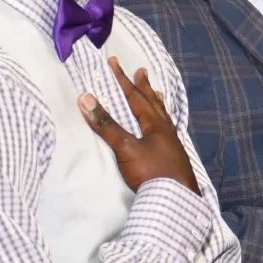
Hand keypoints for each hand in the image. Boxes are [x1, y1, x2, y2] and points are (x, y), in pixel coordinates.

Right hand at [79, 57, 199, 193]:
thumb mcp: (126, 148)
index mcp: (155, 125)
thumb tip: (86, 98)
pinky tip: (164, 130)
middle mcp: (166, 131)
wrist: (177, 201)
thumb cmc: (152, 173)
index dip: (123, 79)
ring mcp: (172, 145)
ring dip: (156, 103)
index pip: (135, 96)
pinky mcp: (174, 159)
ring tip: (156, 93)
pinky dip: (163, 123)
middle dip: (144, 87)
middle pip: (153, 103)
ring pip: (163, 117)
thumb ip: (106, 125)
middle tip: (142, 71)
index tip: (114, 61)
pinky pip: (167, 132)